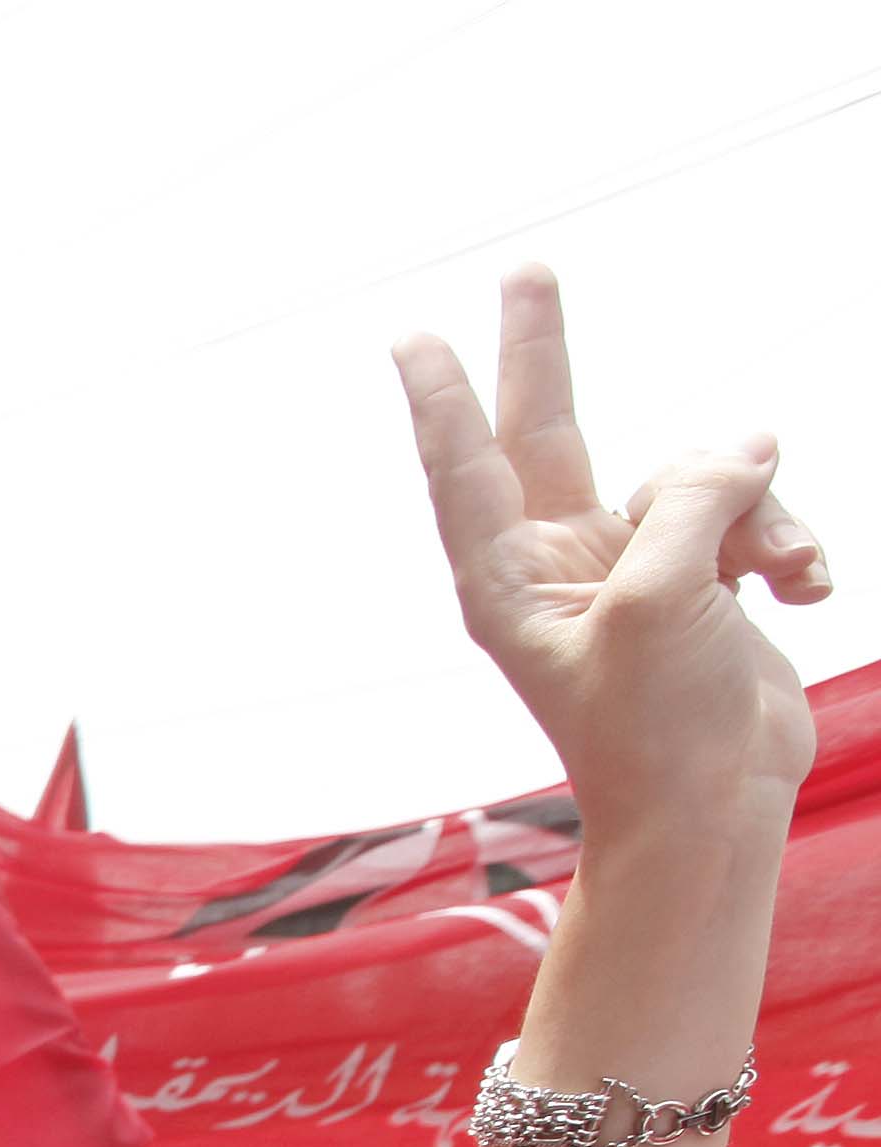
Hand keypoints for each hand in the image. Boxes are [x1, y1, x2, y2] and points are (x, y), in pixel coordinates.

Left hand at [398, 269, 823, 834]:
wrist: (714, 806)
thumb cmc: (657, 727)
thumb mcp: (663, 602)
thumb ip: (694, 504)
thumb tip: (746, 444)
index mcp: (509, 581)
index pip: (468, 467)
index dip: (446, 398)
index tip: (412, 337)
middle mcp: (561, 563)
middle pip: (551, 429)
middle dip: (544, 351)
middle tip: (526, 267)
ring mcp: (632, 565)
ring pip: (699, 476)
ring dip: (755, 512)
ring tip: (776, 575)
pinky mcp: (701, 576)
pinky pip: (753, 513)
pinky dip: (787, 542)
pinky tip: (806, 589)